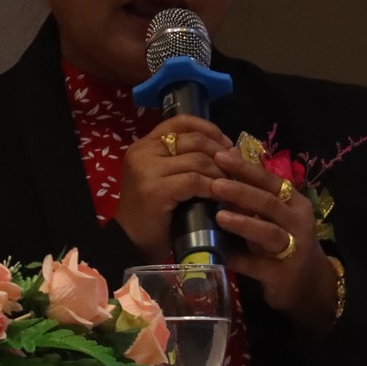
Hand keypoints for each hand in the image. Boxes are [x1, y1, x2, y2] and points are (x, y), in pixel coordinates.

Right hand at [115, 116, 230, 261]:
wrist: (131, 244)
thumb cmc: (152, 214)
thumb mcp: (164, 178)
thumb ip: (182, 160)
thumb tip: (224, 149)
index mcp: (144, 145)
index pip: (180, 121)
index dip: (208, 128)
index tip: (226, 143)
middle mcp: (143, 152)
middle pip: (193, 139)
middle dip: (220, 151)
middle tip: (235, 166)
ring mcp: (147, 170)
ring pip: (198, 160)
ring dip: (220, 171)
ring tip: (231, 183)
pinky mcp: (156, 190)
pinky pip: (195, 181)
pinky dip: (213, 187)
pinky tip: (221, 195)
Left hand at [213, 147, 337, 331]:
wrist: (309, 284)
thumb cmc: (285, 243)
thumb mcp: (274, 218)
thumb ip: (253, 200)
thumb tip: (218, 173)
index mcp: (294, 202)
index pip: (270, 180)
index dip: (246, 168)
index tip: (221, 155)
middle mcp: (297, 222)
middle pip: (269, 202)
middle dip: (241, 191)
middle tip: (214, 183)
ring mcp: (293, 249)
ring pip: (268, 232)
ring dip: (243, 223)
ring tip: (219, 215)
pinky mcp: (282, 274)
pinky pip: (257, 265)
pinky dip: (238, 259)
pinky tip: (219, 254)